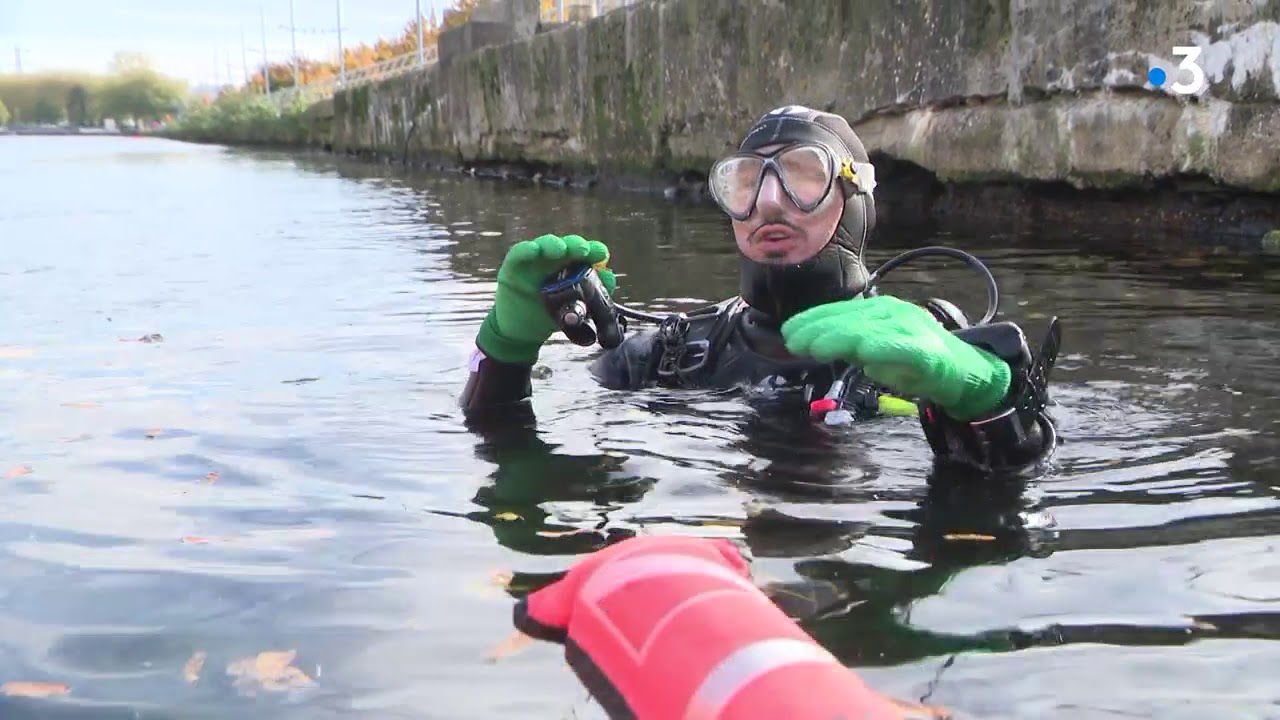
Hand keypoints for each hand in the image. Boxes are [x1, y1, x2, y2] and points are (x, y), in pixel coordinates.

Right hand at [476, 234, 615, 363]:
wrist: (522, 333)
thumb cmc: (549, 316)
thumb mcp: (576, 311)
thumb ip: (593, 298)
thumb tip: (610, 278)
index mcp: (570, 268)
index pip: (583, 255)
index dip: (593, 251)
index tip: (601, 253)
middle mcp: (553, 261)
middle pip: (566, 247)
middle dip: (576, 245)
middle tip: (583, 250)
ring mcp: (533, 262)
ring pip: (543, 246)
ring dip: (553, 244)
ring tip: (560, 249)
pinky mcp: (513, 267)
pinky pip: (519, 254)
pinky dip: (527, 250)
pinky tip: (534, 250)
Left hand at [781, 295, 1010, 419]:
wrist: (960, 370)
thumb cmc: (912, 359)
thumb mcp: (874, 347)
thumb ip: (848, 343)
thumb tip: (811, 341)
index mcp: (879, 309)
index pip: (839, 311)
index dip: (812, 320)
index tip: (788, 331)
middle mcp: (893, 313)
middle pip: (849, 319)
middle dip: (817, 329)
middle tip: (792, 342)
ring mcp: (909, 328)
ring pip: (868, 330)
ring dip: (839, 338)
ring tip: (815, 347)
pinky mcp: (924, 350)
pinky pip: (899, 348)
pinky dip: (880, 349)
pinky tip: (862, 353)